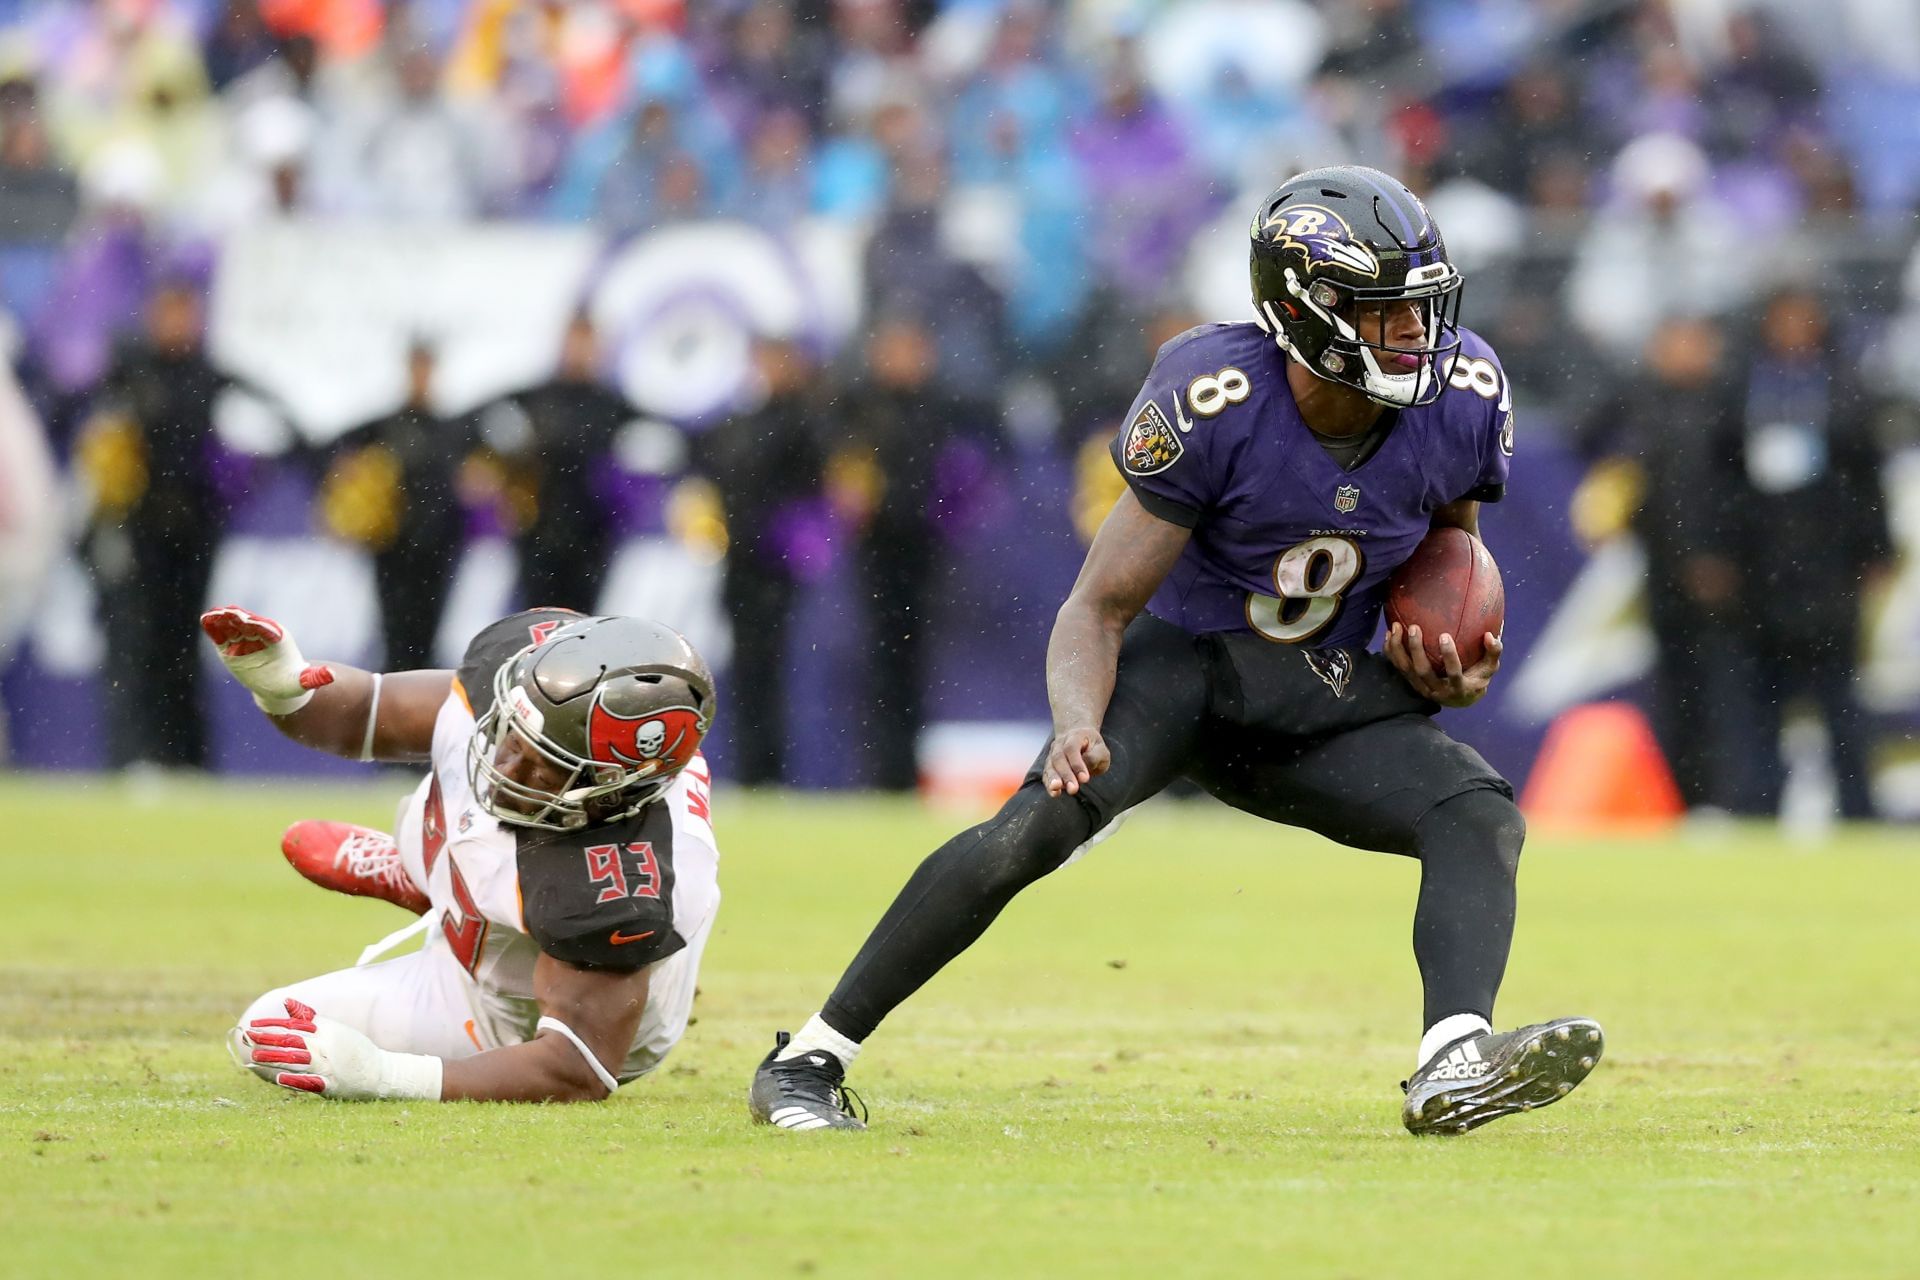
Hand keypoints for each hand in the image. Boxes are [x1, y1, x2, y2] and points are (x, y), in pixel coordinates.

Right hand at [201, 605, 333, 714]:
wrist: (276, 684)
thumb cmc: (292, 682)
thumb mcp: (304, 682)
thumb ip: (315, 678)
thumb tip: (331, 675)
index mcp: (279, 639)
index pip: (269, 630)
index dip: (260, 626)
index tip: (251, 622)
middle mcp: (261, 635)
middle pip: (249, 624)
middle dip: (239, 618)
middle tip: (228, 612)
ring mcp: (245, 639)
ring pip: (233, 627)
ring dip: (223, 620)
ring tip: (211, 614)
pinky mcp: (231, 645)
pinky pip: (222, 635)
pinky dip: (214, 628)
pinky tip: (205, 620)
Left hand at [234, 998, 441, 1100]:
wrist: (382, 1073)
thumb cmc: (354, 1051)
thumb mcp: (334, 1029)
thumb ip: (308, 1018)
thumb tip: (286, 1002)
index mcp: (327, 1031)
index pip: (295, 1025)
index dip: (272, 1025)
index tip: (253, 1025)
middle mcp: (327, 1046)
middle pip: (293, 1040)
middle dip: (268, 1038)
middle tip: (247, 1037)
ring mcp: (330, 1066)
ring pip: (297, 1060)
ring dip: (275, 1058)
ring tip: (254, 1055)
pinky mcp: (332, 1085)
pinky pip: (311, 1082)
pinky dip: (296, 1080)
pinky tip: (279, 1079)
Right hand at [1044, 725, 1109, 795]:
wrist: (1081, 739)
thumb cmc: (1093, 747)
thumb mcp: (1101, 750)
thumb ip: (1094, 758)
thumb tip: (1083, 772)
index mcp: (1074, 736)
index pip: (1072, 748)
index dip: (1077, 764)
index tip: (1085, 779)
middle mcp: (1060, 744)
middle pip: (1058, 758)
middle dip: (1065, 775)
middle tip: (1073, 789)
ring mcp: (1052, 754)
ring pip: (1049, 766)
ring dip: (1053, 779)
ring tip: (1056, 790)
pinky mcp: (1049, 766)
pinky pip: (1046, 774)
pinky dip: (1049, 784)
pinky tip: (1054, 793)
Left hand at [1384, 623, 1501, 707]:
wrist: (1461, 699)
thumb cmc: (1478, 678)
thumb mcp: (1490, 668)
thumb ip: (1493, 652)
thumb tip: (1490, 635)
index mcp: (1458, 688)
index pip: (1453, 673)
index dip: (1448, 656)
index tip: (1444, 636)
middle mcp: (1438, 691)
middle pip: (1423, 671)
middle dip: (1416, 649)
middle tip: (1414, 627)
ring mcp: (1423, 688)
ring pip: (1406, 670)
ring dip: (1398, 649)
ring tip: (1396, 627)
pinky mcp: (1412, 684)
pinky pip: (1399, 668)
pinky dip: (1392, 652)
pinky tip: (1389, 636)